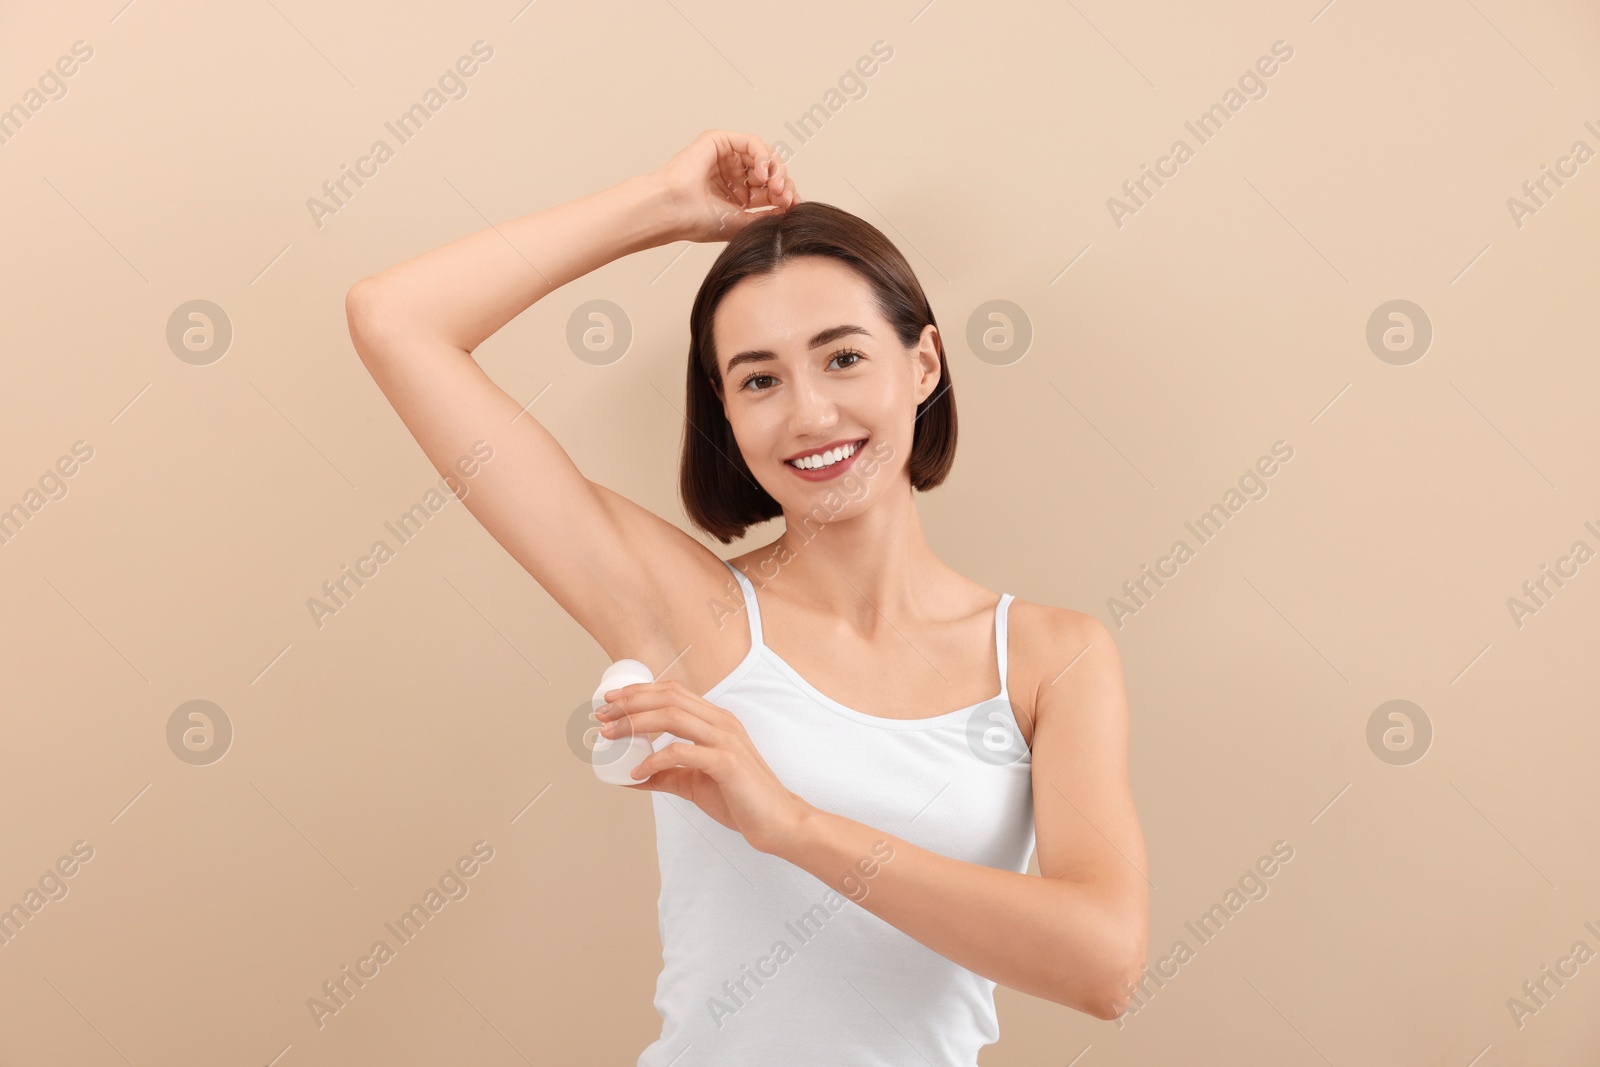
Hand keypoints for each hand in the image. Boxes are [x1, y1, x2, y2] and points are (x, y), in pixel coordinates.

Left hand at [596, 678, 809, 853]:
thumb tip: (630, 777)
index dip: (638, 692)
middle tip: (602, 715)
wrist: (777, 821)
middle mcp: (721, 722)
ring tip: (610, 735)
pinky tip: (637, 772)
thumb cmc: (740, 799)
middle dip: (630, 702)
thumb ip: (666, 774)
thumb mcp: (694, 782)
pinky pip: (682, 753)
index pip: (672, 692)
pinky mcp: (727, 763)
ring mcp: (726, 740)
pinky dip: (654, 760)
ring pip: (672, 716)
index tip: (609, 702)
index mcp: (716, 720)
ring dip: (635, 723)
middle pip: (668, 697)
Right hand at [649, 129, 800, 243]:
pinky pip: (751, 142)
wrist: (674, 211)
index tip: (792, 206)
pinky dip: (762, 155)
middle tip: (784, 196)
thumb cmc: (697, 221)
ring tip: (773, 186)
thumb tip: (790, 211)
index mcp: (737, 194)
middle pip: (770, 171)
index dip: (785, 195)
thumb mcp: (743, 222)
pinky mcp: (719, 141)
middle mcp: (732, 174)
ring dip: (774, 169)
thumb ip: (767, 216)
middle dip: (782, 182)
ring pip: (764, 155)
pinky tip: (761, 173)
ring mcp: (726, 157)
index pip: (770, 189)